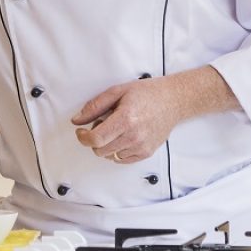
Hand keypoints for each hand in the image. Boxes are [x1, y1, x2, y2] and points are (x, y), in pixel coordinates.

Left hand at [71, 76, 190, 164]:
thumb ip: (94, 106)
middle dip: (94, 139)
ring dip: (106, 145)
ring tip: (116, 128)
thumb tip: (77, 120)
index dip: (83, 137)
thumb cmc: (146, 93)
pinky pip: (122, 160)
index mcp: (125, 119)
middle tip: (101, 124)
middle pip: (100, 150)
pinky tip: (123, 137)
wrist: (173, 100)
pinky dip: (117, 151)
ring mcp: (141, 147)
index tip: (81, 131)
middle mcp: (134, 136)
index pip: (95, 139)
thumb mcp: (117, 91)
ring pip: (110, 156)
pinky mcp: (147, 152)